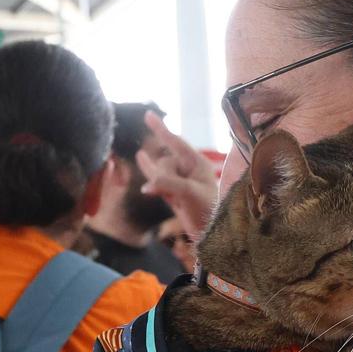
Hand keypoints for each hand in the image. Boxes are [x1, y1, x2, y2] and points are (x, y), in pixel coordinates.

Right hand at [135, 113, 218, 236]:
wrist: (211, 236)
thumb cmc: (207, 212)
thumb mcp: (189, 194)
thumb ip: (168, 184)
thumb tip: (146, 185)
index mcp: (198, 164)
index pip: (176, 142)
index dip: (161, 129)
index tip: (148, 114)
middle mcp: (190, 170)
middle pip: (165, 162)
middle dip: (162, 174)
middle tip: (169, 193)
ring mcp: (181, 182)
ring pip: (160, 172)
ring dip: (157, 180)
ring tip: (163, 193)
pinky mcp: (174, 193)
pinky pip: (158, 179)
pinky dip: (149, 172)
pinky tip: (141, 158)